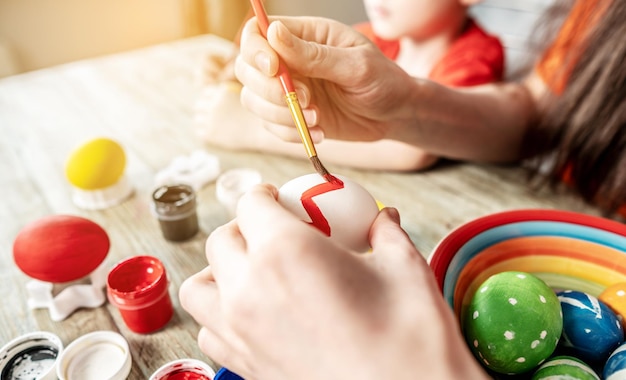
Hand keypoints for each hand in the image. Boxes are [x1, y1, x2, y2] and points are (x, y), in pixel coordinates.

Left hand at [179, 184, 487, 379]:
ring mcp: (241, 333)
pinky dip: (220, 314)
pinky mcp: (245, 366)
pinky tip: (255, 312)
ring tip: (252, 270)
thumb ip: (385, 232)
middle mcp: (249, 289)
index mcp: (285, 251)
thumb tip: (382, 217)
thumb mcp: (405, 269)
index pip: (250, 204)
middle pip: (221, 241)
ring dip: (219, 270)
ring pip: (198, 287)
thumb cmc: (411, 341)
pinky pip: (209, 330)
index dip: (265, 195)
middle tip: (276, 232)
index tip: (279, 198)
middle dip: (245, 228)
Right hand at [234, 17, 415, 143]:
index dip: (255, 50)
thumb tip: (274, 33)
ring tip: (317, 118)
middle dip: (268, 89)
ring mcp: (287, 90)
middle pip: (247, 68)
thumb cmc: (384, 81)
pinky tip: (319, 132)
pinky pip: (270, 126)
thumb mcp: (356, 66)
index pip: (258, 33)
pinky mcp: (291, 117)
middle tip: (304, 99)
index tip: (274, 69)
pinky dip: (290, 134)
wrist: (395, 115)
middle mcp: (289, 61)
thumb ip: (315, 55)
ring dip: (279, 115)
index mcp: (305, 36)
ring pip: (253, 100)